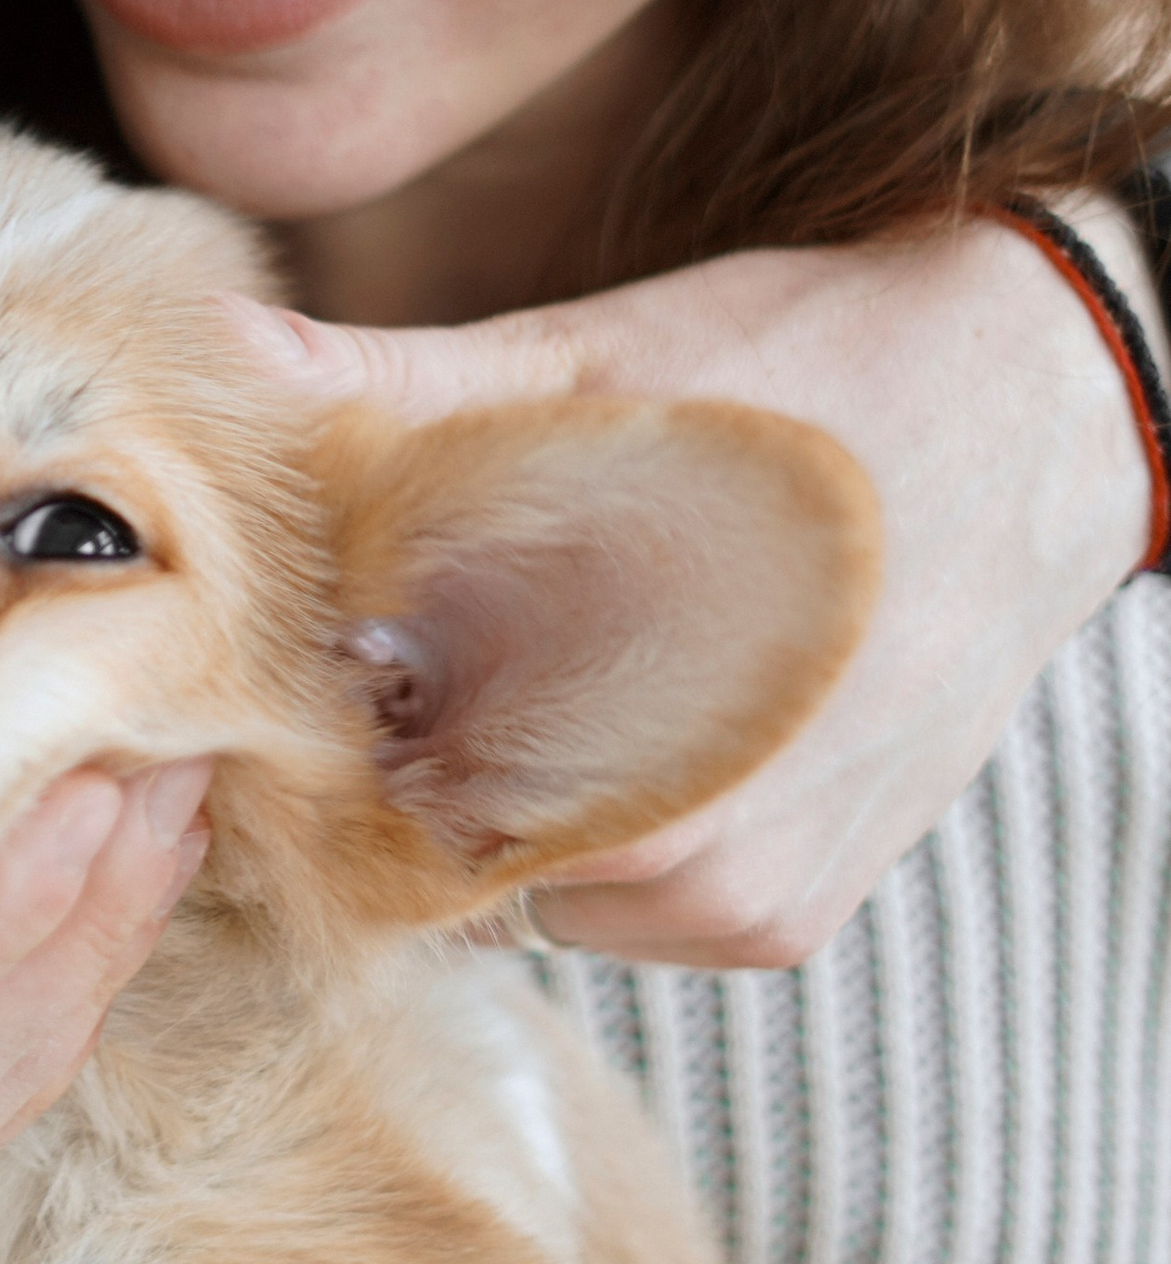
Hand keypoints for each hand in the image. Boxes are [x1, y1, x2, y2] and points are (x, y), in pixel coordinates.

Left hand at [229, 214, 1156, 966]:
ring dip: (500, 783)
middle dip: (402, 754)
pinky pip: (621, 902)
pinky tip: (624, 692)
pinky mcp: (788, 919)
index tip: (315, 648)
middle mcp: (686, 864)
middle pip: (443, 855)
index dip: (319, 734)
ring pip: (524, 883)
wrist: (1044, 411)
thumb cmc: (807, 372)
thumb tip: (219, 344)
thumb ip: (394, 383)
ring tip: (528, 642)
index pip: (377, 814)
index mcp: (611, 741)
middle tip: (409, 631)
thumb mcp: (589, 363)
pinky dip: (593, 811)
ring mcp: (742, 906)